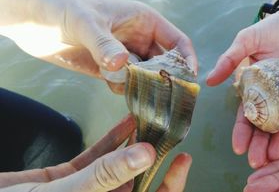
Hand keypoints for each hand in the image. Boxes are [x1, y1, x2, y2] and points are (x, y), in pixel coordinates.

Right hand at [0, 115, 191, 191]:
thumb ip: (108, 174)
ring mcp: (86, 190)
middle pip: (139, 181)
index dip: (172, 185)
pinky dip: (112, 140)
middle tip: (170, 131)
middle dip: (155, 157)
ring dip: (135, 144)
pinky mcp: (68, 178)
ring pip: (119, 167)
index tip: (183, 159)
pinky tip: (126, 121)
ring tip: (152, 120)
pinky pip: (97, 158)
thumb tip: (148, 155)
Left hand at [3, 0, 195, 83]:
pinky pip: (126, 84)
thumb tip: (123, 65)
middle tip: (162, 94)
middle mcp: (140, 39)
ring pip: (146, 77)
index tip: (189, 79)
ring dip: (142, 86)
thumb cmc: (65, 7)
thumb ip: (105, 44)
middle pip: (165, 63)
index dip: (186, 59)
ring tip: (130, 86)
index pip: (177, 41)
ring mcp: (125, 55)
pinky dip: (124, 90)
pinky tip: (111, 85)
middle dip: (165, 78)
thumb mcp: (86, 22)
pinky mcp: (109, 69)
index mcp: (145, 21)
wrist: (34, 17)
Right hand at [207, 10, 278, 167]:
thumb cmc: (272, 28)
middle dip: (261, 143)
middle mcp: (275, 94)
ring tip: (277, 156)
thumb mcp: (247, 41)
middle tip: (257, 162)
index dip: (243, 131)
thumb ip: (230, 59)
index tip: (238, 147)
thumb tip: (209, 80)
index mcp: (257, 87)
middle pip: (267, 124)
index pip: (249, 113)